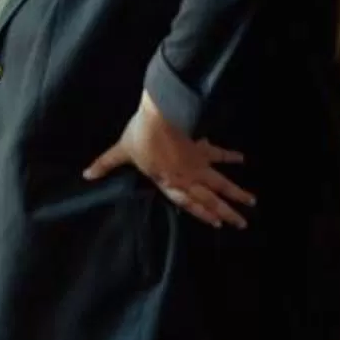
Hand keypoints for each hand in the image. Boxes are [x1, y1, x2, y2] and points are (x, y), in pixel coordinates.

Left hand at [84, 94, 253, 229]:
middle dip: (226, 211)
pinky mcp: (202, 147)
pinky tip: (243, 158)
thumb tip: (87, 174)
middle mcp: (186, 177)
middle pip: (210, 198)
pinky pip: (218, 153)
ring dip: (236, 191)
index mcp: (168, 182)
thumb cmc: (139, 135)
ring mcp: (197, 163)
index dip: (203, 214)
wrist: (160, 115)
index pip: (189, 203)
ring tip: (252, 202)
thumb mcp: (121, 151)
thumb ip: (106, 164)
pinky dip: (230, 155)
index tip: (218, 224)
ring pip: (220, 182)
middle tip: (242, 223)